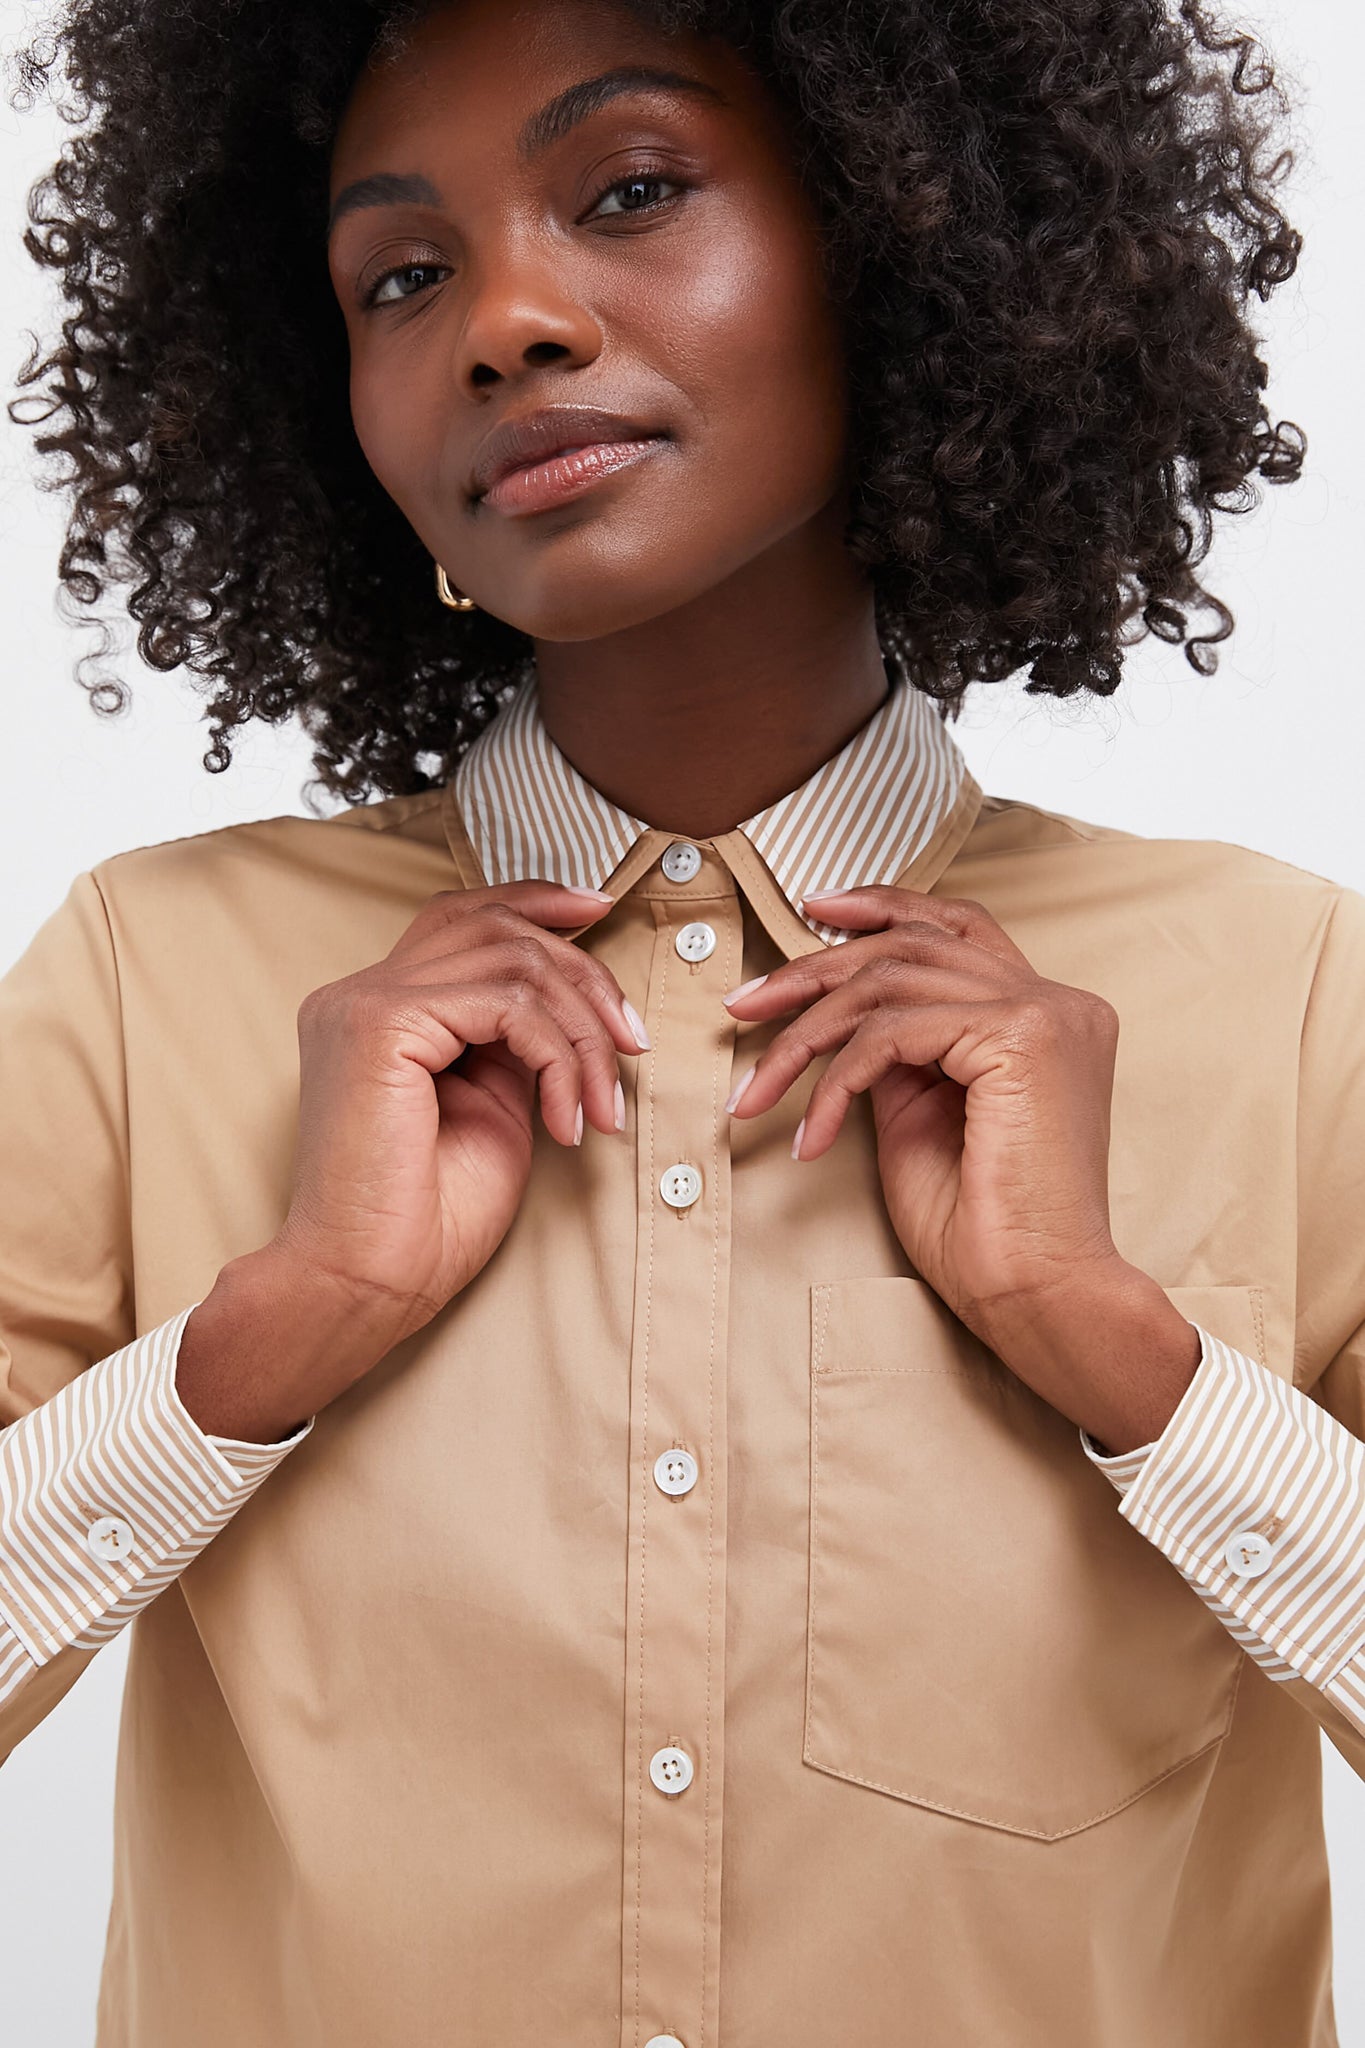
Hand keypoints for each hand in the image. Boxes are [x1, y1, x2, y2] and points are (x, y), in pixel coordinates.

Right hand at [266, 880, 648, 1393]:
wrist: (369, 1281)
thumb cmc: (427, 1218)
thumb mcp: (493, 1107)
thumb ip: (515, 1043)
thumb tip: (572, 1004)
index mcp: (377, 1010)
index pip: (460, 916)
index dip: (534, 901)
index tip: (599, 910)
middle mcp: (358, 993)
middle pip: (494, 927)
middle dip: (582, 974)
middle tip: (630, 1040)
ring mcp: (363, 1002)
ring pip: (511, 960)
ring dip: (582, 1029)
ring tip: (604, 1100)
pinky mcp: (379, 1023)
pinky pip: (505, 1003)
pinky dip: (557, 1055)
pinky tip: (568, 1117)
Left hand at [721, 884, 1194, 1434]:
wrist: (1038, 1294)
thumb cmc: (985, 1228)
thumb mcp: (923, 1115)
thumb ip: (898, 1051)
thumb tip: (841, 1012)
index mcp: (1049, 1014)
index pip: (958, 928)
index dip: (884, 907)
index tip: (813, 910)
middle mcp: (1059, 1000)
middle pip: (912, 947)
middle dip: (814, 970)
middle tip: (744, 1003)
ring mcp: (1047, 1012)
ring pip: (890, 985)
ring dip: (805, 1037)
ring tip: (757, 1091)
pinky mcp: (1022, 1038)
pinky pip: (891, 1033)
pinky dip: (834, 1081)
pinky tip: (810, 1137)